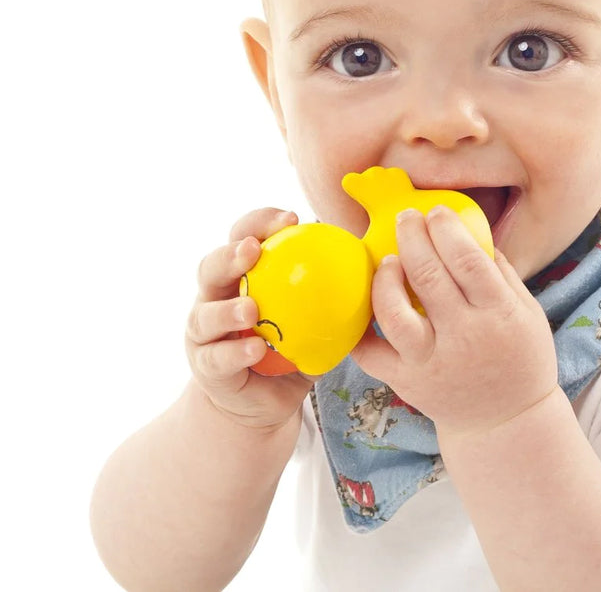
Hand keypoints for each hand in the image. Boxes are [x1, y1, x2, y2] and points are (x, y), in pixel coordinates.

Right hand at [186, 208, 313, 429]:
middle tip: (253, 250)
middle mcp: (215, 297)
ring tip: (250, 310)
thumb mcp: (313, 316)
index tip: (292, 218)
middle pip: (211, 268)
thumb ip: (332, 292)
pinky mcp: (205, 367)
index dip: (262, 221)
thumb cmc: (290, 346)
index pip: (244, 236)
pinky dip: (236, 352)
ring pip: (205, 315)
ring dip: (227, 310)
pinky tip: (255, 349)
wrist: (261, 399)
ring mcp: (204, 333)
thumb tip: (378, 268)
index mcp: (241, 275)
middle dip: (230, 255)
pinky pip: (217, 358)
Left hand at [351, 206, 558, 437]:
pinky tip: (362, 303)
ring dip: (385, 277)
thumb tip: (470, 232)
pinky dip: (358, 328)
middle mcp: (465, 336)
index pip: (467, 259)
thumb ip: (501, 273)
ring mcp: (432, 361)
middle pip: (427, 274)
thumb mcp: (527, 312)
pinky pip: (371, 353)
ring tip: (388, 260)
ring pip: (393, 312)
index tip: (436, 212)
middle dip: (411, 236)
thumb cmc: (520, 359)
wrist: (507, 422)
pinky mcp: (407, 382)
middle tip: (406, 218)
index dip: (446, 229)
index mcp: (499, 314)